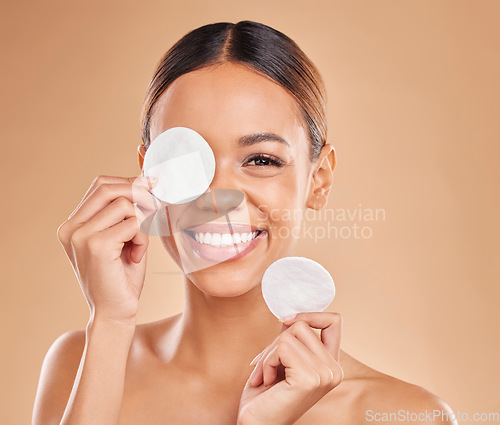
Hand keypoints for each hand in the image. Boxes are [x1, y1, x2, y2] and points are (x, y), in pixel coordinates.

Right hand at [56, 175, 160, 323]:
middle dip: (138, 193)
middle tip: (156, 207)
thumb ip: (125, 211)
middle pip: (108, 187)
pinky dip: (142, 238)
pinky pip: (133, 224)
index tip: (152, 185)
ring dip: (141, 223)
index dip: (128, 182)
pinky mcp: (96, 245)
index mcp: (72, 224)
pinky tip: (136, 256)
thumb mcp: (122, 237)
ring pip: (124, 205)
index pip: (100, 185)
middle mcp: (70, 228)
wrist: (115, 312)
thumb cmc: (122, 275)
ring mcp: (80, 236)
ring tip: (138, 246)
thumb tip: (146, 181)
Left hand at [237, 312, 342, 424]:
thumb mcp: (281, 359)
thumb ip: (291, 339)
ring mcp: (325, 374)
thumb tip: (289, 315)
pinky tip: (266, 381)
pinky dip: (267, 361)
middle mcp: (334, 370)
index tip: (286, 322)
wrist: (257, 424)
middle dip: (276, 341)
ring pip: (290, 333)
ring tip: (265, 375)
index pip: (334, 322)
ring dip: (269, 352)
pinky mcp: (310, 378)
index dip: (310, 315)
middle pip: (303, 325)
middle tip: (265, 365)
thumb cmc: (265, 395)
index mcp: (331, 365)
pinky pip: (282, 347)